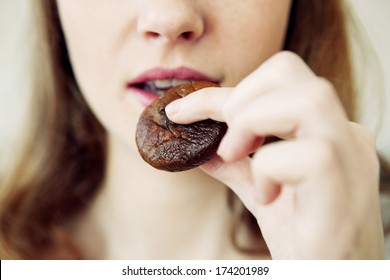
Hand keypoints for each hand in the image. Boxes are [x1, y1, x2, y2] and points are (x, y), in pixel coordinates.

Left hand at [165, 51, 384, 258]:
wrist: (335, 278)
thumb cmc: (304, 239)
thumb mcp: (263, 193)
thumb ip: (235, 166)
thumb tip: (199, 146)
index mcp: (324, 132)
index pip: (273, 85)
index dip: (219, 94)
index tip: (181, 111)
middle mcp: (345, 135)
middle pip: (290, 71)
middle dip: (239, 98)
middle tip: (225, 141)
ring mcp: (351, 159)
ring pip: (307, 100)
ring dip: (253, 123)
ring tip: (237, 157)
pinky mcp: (345, 190)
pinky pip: (308, 156)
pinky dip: (269, 170)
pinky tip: (266, 198)